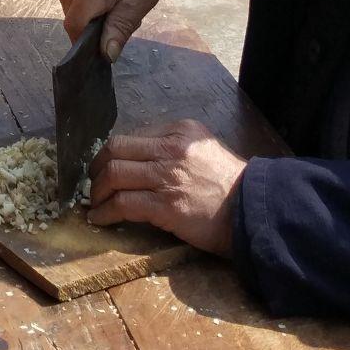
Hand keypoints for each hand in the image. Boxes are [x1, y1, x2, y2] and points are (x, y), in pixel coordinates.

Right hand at [49, 0, 165, 61]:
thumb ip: (123, 23)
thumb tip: (106, 55)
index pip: (77, 28)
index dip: (90, 45)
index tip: (109, 48)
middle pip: (75, 23)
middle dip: (97, 29)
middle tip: (122, 12)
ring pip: (72, 15)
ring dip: (92, 17)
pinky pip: (69, 4)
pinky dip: (85, 6)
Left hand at [86, 120, 246, 256]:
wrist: (256, 212)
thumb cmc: (231, 185)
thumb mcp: (205, 150)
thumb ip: (175, 148)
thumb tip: (139, 160)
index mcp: (181, 130)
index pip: (132, 136)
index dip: (113, 153)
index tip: (105, 167)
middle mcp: (171, 148)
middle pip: (115, 149)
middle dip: (97, 167)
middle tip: (93, 183)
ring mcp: (168, 176)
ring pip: (114, 174)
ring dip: (97, 191)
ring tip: (95, 203)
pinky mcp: (166, 205)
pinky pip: (123, 203)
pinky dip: (105, 211)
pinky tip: (100, 219)